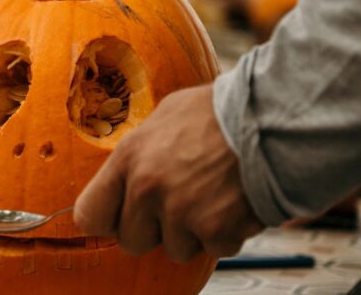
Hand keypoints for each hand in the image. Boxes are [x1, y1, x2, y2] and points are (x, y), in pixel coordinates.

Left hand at [74, 84, 263, 261]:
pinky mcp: (215, 230)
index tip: (119, 216)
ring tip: (212, 195)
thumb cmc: (220, 111)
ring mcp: (180, 212)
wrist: (272, 116)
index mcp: (129, 158)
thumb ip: (139, 153)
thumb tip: (124, 180)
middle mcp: (147, 188)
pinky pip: (214, 249)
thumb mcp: (164, 118)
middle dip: (153, 229)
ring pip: (175, 249)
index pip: (89, 214)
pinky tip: (235, 201)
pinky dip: (227, 233)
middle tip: (178, 204)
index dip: (106, 219)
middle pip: (131, 241)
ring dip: (193, 231)